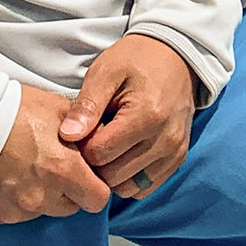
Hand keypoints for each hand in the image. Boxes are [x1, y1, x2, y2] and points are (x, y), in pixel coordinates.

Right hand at [0, 87, 112, 228]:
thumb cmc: (10, 108)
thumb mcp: (57, 108)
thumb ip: (86, 131)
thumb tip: (103, 143)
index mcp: (63, 172)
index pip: (98, 200)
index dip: (95, 187)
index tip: (86, 174)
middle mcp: (41, 198)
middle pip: (69, 207)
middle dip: (66, 191)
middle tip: (49, 165)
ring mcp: (14, 211)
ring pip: (40, 212)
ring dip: (38, 196)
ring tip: (20, 167)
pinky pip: (10, 215)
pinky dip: (9, 201)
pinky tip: (0, 178)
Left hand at [60, 33, 196, 200]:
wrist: (176, 57)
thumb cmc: (136, 60)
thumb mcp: (106, 72)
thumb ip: (87, 105)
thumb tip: (67, 136)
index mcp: (146, 116)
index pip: (99, 153)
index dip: (83, 145)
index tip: (83, 128)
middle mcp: (165, 140)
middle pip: (113, 176)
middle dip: (95, 162)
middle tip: (93, 137)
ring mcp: (174, 152)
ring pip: (128, 188)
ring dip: (112, 174)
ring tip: (108, 145)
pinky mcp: (178, 159)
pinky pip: (145, 187)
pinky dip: (129, 178)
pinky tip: (123, 154)